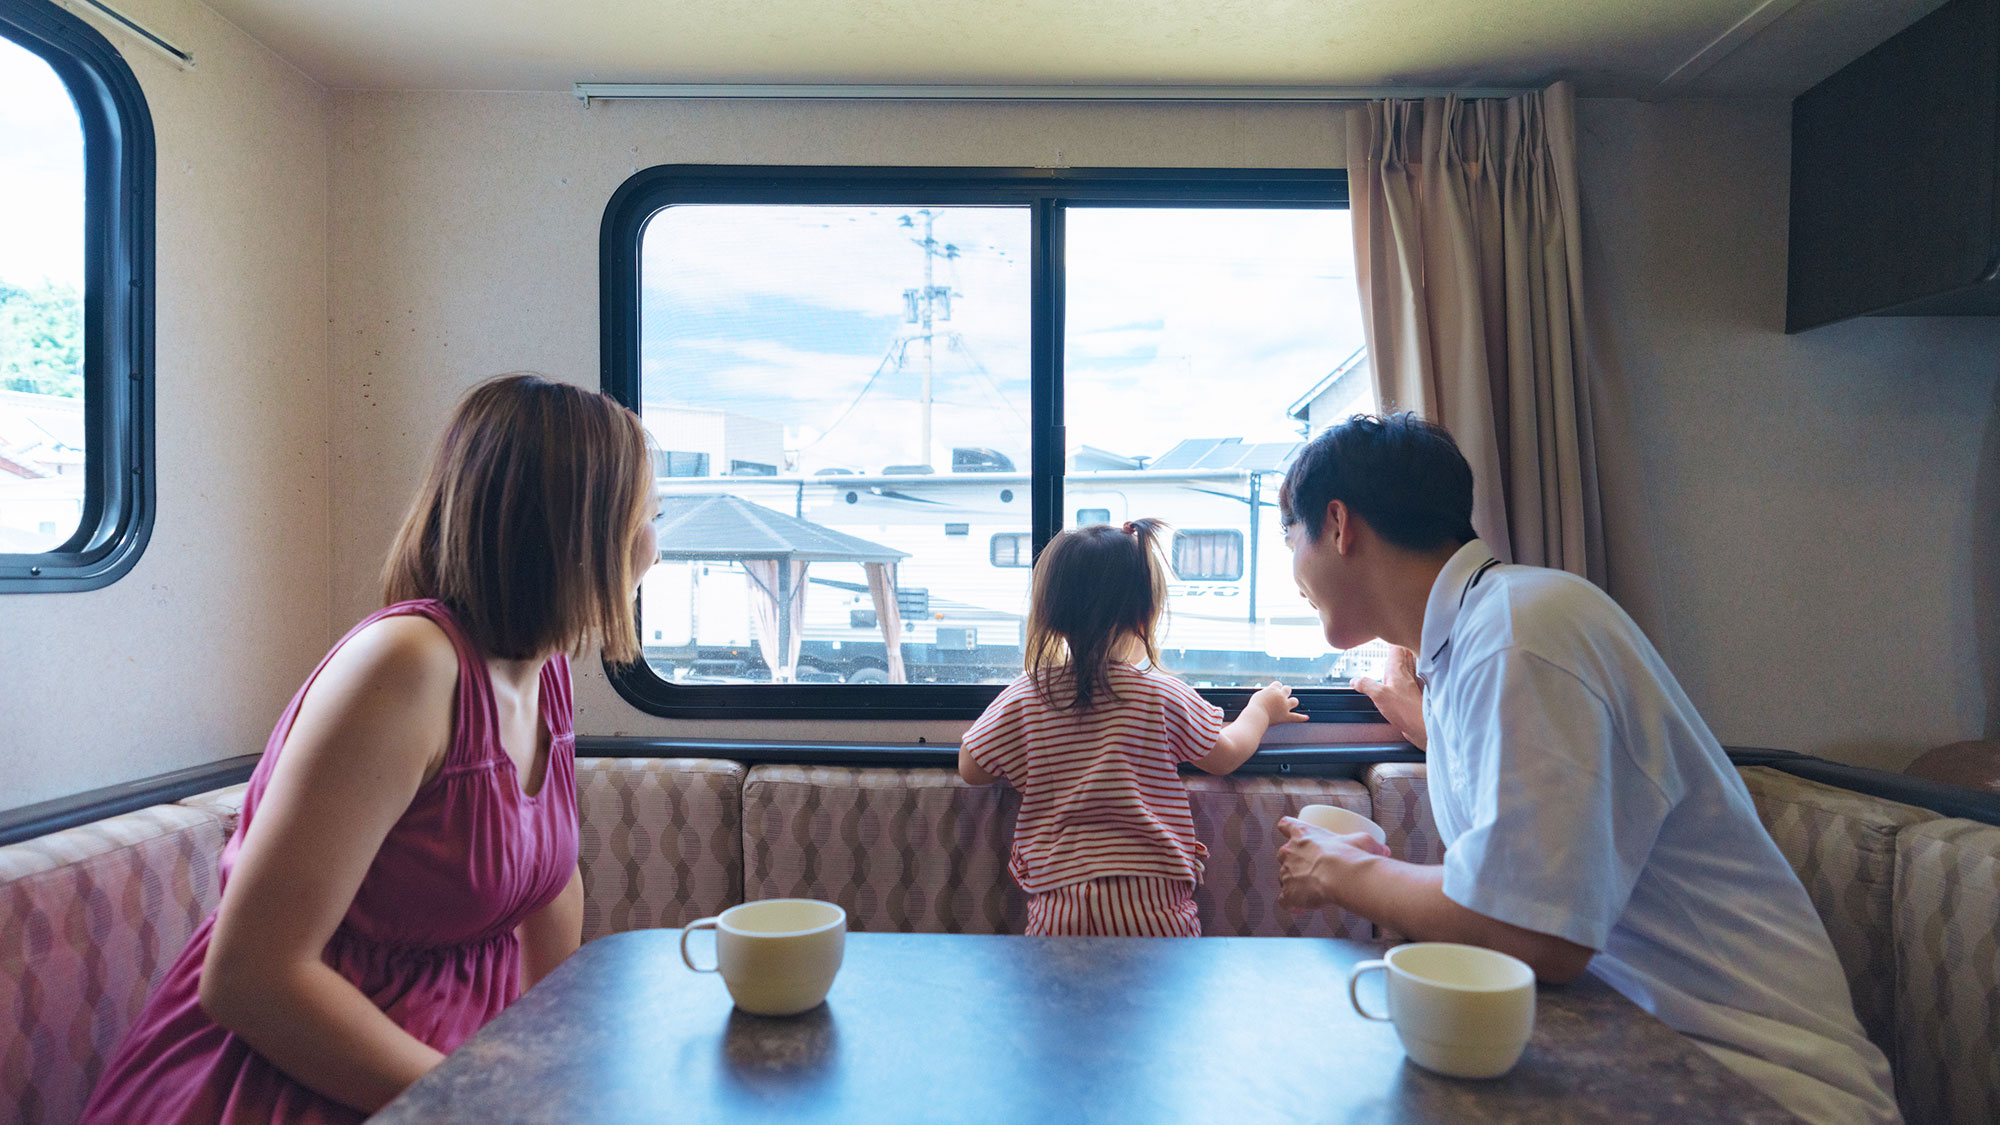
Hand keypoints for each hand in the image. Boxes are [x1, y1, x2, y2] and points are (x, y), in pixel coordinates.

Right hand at [1251, 681, 1309, 724]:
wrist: (1256, 716)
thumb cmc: (1254, 706)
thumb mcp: (1258, 695)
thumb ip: (1266, 693)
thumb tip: (1269, 693)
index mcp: (1273, 689)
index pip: (1278, 684)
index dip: (1275, 688)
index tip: (1272, 692)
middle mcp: (1281, 696)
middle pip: (1287, 689)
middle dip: (1285, 691)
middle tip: (1280, 696)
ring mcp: (1285, 707)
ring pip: (1294, 701)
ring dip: (1292, 702)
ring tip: (1289, 704)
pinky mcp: (1286, 716)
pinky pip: (1296, 717)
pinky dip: (1301, 718)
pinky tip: (1306, 718)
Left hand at [1275, 816, 1390, 912]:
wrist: (1342, 877)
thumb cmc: (1350, 856)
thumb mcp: (1362, 842)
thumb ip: (1370, 844)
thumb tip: (1383, 849)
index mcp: (1303, 834)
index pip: (1286, 824)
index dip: (1287, 829)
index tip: (1288, 831)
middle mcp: (1289, 851)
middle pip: (1283, 854)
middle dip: (1294, 862)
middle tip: (1311, 870)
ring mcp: (1286, 872)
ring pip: (1283, 877)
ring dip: (1295, 884)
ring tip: (1310, 892)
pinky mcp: (1287, 893)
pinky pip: (1285, 900)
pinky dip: (1292, 904)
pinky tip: (1302, 908)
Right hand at [1351, 645, 1425, 749]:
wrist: (1421, 726)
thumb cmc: (1405, 710)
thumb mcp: (1379, 695)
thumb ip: (1366, 685)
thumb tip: (1354, 680)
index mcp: (1398, 671)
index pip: (1396, 648)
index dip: (1393, 638)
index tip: (1388, 631)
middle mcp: (1407, 675)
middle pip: (1405, 655)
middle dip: (1400, 645)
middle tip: (1397, 636)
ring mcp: (1412, 685)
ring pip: (1409, 665)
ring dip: (1406, 657)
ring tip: (1403, 651)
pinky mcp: (1414, 696)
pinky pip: (1410, 679)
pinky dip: (1407, 673)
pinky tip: (1406, 677)